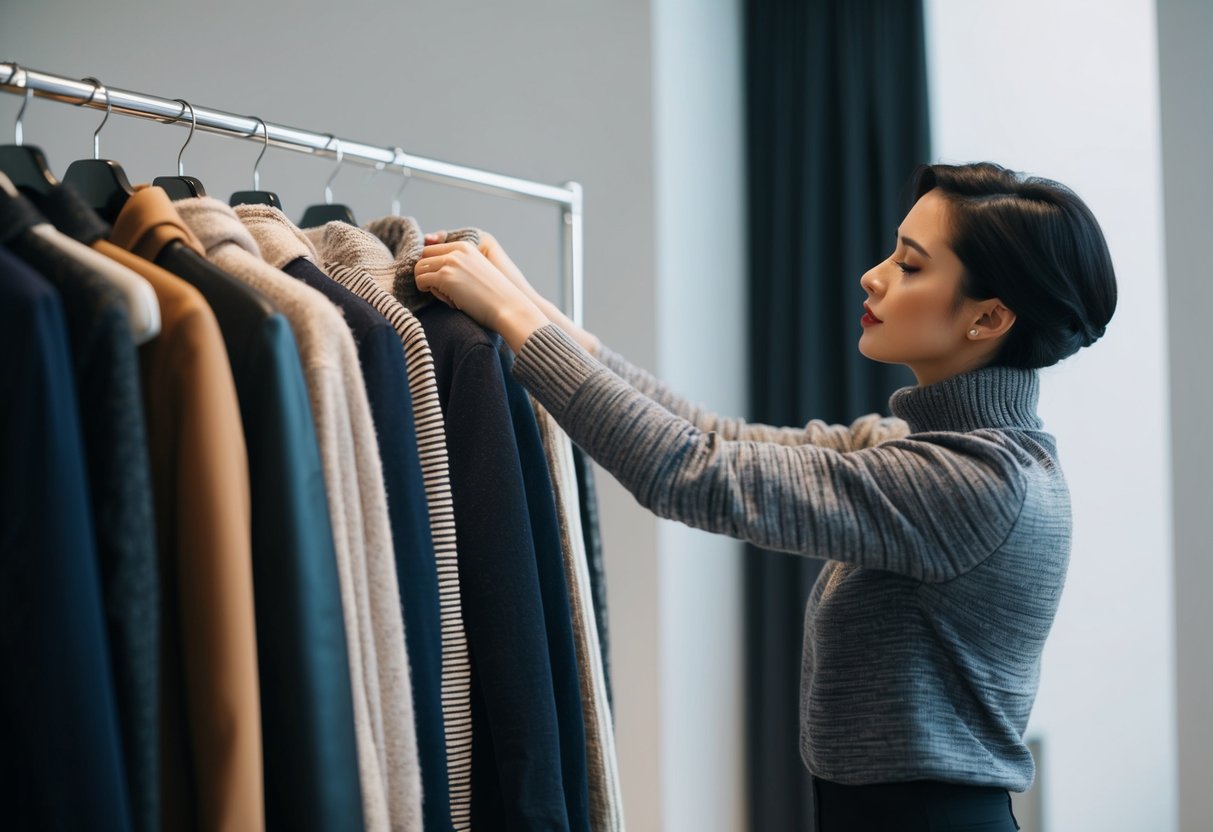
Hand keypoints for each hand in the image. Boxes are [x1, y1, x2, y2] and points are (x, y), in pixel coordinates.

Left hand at [424, 229, 543, 307]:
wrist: (508, 307)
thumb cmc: (496, 297)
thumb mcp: (478, 272)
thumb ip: (460, 267)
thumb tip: (436, 275)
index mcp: (466, 247)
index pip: (434, 248)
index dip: (431, 264)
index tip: (435, 277)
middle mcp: (456, 251)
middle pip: (423, 255)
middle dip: (426, 271)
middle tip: (437, 287)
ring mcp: (450, 263)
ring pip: (418, 268)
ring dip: (424, 281)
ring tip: (441, 294)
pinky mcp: (445, 277)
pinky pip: (421, 280)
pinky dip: (426, 290)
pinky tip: (443, 298)